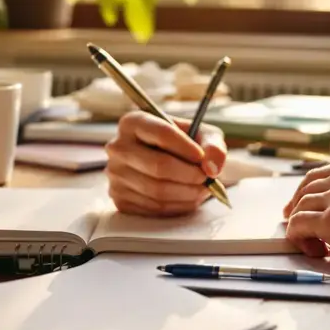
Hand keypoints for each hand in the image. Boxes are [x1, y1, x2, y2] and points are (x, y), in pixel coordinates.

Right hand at [106, 111, 226, 216]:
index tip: (202, 157)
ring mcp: (116, 175)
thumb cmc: (186, 145)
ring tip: (202, 188)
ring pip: (157, 190)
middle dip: (189, 174)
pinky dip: (178, 206)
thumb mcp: (203, 135)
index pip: (160, 133)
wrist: (170, 164)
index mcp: (134, 122)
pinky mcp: (120, 199)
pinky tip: (188, 197)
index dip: (185, 147)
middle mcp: (118, 147)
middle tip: (206, 178)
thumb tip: (211, 167)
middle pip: (158, 165)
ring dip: (187, 193)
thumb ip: (213, 146)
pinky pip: (154, 208)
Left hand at [283, 147, 329, 261]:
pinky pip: (299, 223)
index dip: (317, 185)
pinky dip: (298, 236)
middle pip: (310, 183)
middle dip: (298, 200)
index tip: (310, 197)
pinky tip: (311, 248)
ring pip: (302, 204)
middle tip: (292, 215)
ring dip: (301, 223)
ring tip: (313, 243)